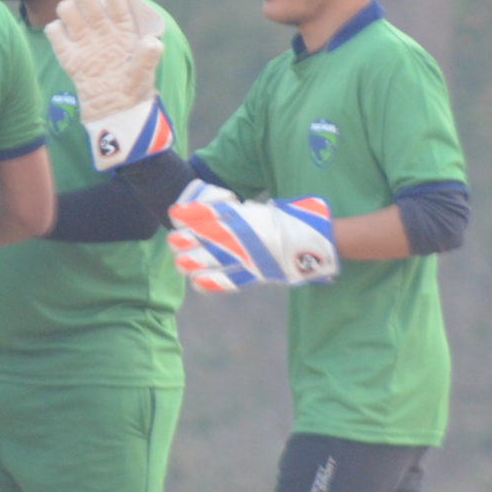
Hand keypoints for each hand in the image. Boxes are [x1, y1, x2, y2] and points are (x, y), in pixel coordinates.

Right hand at [47, 0, 171, 168]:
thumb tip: (153, 43)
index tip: (113, 4)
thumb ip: (148, 56)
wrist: (114, 112)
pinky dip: (55, 31)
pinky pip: (54, 31)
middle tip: (91, 10)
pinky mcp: (69, 55)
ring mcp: (84, 39)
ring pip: (68, 7)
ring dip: (69, 9)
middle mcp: (101, 28)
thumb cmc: (133, 90)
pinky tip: (66, 40)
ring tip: (77, 24)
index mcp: (122, 27)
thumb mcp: (144, 73)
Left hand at [167, 181, 339, 290]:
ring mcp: (248, 255)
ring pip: (210, 259)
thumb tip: (213, 215)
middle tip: (175, 242)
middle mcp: (242, 234)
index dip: (187, 214)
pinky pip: (228, 280)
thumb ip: (237, 214)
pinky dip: (211, 282)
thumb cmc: (288, 220)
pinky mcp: (255, 273)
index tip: (176, 215)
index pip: (206, 211)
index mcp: (244, 214)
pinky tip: (198, 282)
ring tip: (181, 263)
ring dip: (191, 261)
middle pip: (202, 236)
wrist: (315, 239)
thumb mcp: (259, 210)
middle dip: (184, 240)